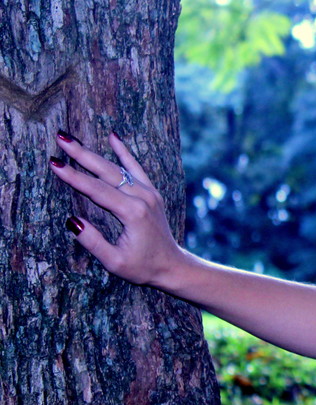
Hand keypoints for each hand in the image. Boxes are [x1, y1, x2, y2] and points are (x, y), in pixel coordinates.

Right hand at [50, 131, 187, 286]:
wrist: (172, 265)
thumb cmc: (142, 267)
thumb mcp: (114, 261)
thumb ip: (93, 241)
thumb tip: (72, 220)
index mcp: (132, 213)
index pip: (96, 190)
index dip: (74, 176)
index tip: (54, 163)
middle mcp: (142, 198)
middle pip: (106, 172)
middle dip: (81, 154)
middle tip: (60, 138)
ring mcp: (149, 193)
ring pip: (118, 168)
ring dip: (94, 152)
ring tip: (73, 138)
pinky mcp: (152, 193)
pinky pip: (136, 168)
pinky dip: (125, 153)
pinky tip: (114, 137)